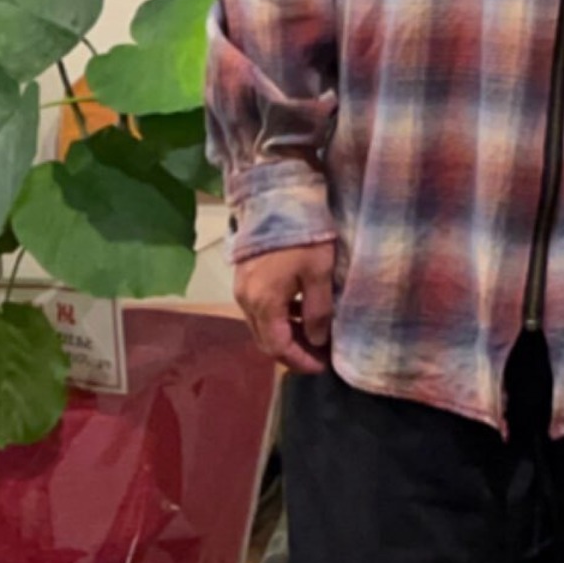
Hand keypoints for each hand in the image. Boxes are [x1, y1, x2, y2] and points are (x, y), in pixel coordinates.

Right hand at [234, 243, 335, 373]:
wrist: (276, 197)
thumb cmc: (302, 235)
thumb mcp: (319, 273)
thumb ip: (318, 311)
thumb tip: (318, 340)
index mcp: (263, 303)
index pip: (278, 348)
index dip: (299, 361)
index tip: (322, 365)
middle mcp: (246, 300)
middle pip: (266, 340)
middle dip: (293, 351)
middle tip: (320, 354)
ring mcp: (242, 288)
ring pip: (262, 324)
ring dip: (286, 334)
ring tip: (315, 334)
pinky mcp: (244, 276)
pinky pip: (260, 308)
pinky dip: (279, 316)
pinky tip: (300, 311)